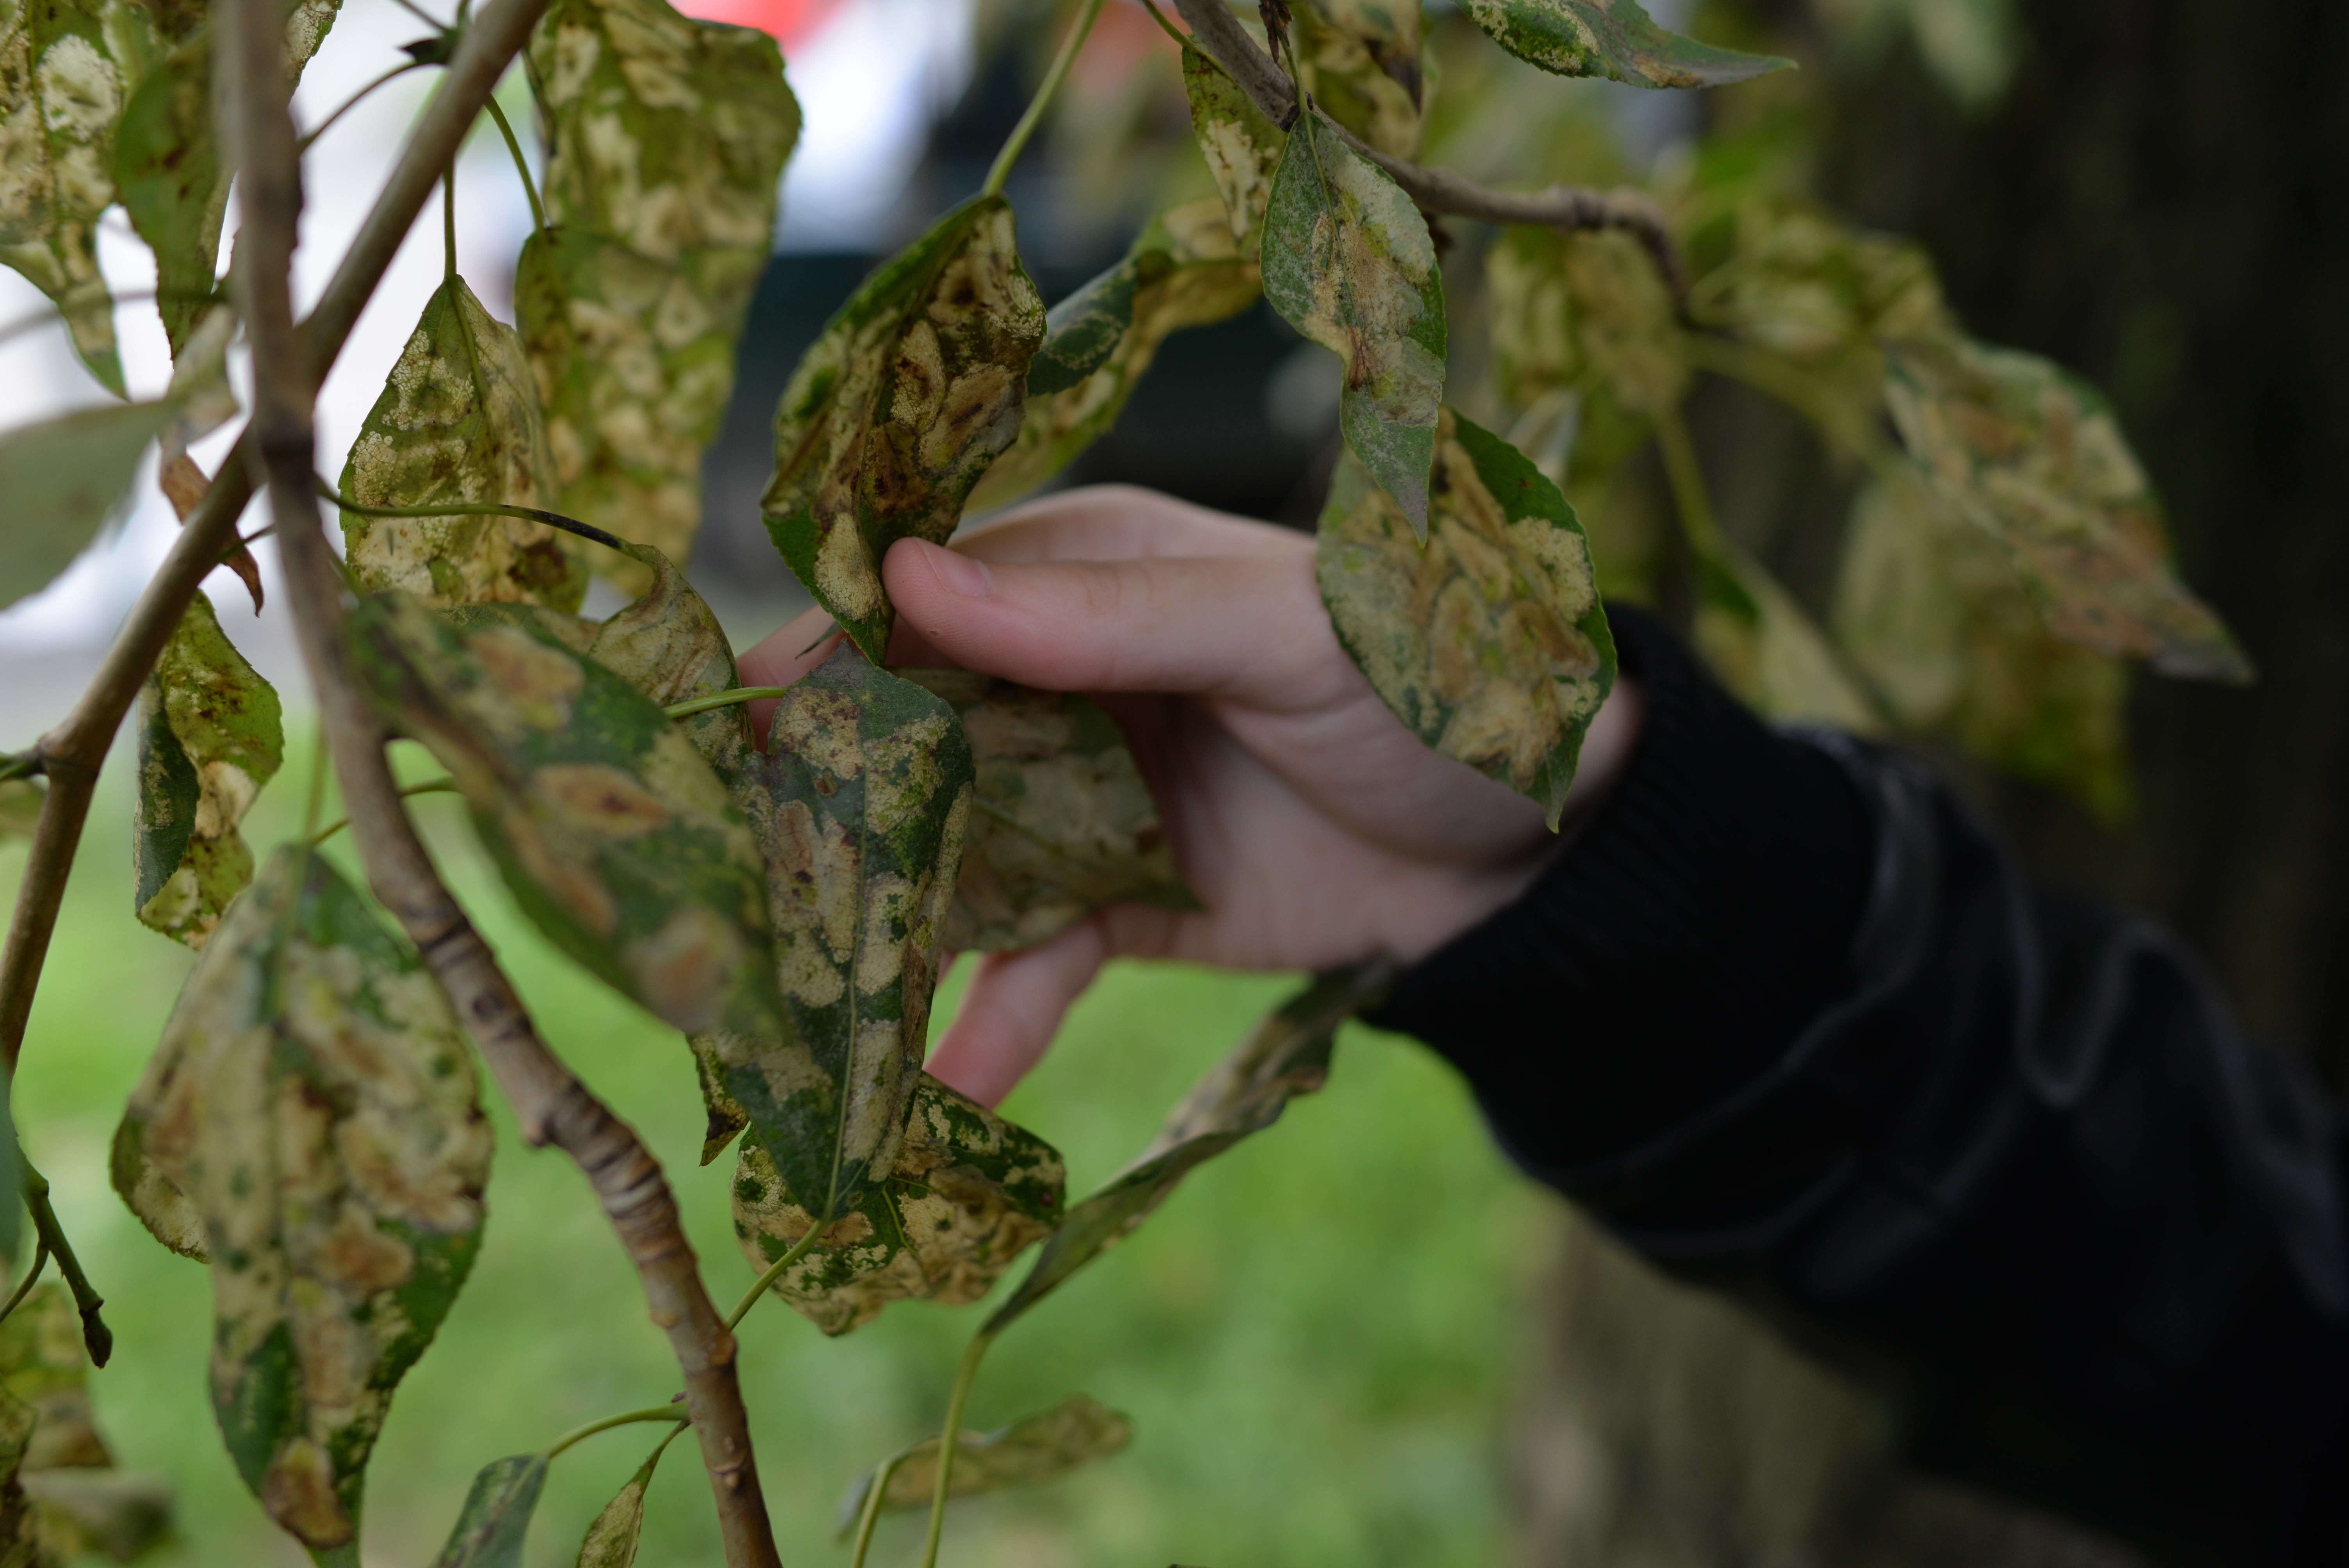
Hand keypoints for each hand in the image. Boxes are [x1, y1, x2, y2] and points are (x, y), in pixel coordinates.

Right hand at [736, 486, 1643, 1105]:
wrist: (1540, 843)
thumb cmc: (1430, 682)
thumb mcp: (1281, 625)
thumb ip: (1105, 614)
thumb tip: (904, 580)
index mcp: (1085, 572)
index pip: (916, 600)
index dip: (822, 655)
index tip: (730, 722)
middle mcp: (1057, 679)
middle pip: (905, 739)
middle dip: (822, 808)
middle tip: (724, 886)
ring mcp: (1081, 799)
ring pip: (946, 857)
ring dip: (881, 924)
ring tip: (797, 1002)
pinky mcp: (1120, 905)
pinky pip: (1032, 960)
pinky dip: (994, 1017)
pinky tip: (946, 1079)